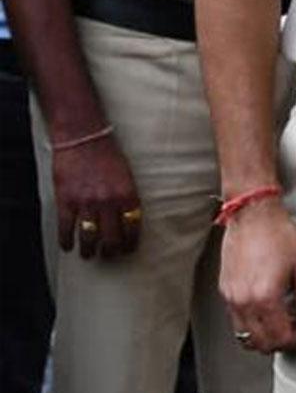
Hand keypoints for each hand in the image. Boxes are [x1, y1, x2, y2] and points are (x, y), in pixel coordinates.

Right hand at [53, 131, 141, 259]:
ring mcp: (87, 202)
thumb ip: (126, 196)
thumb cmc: (107, 154)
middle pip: (112, 238)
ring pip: (89, 238)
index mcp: (127, 194)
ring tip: (88, 254)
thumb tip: (128, 217)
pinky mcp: (66, 201)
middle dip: (110, 251)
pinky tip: (67, 246)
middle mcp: (109, 201)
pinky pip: (66, 229)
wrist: (84, 137)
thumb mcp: (126, 174)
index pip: (133, 227)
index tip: (127, 250)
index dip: (130, 243)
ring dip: (89, 251)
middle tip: (107, 255)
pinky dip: (66, 241)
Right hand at [220, 198, 295, 353]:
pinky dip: (252, 325)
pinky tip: (267, 309)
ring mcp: (231, 298)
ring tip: (282, 320)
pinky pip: (237, 322)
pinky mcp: (225, 291)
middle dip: (282, 342)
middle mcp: (244, 302)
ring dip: (265, 337)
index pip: (281, 339)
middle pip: (262, 344)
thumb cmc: (281, 235)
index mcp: (266, 298)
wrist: (254, 214)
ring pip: (246, 337)